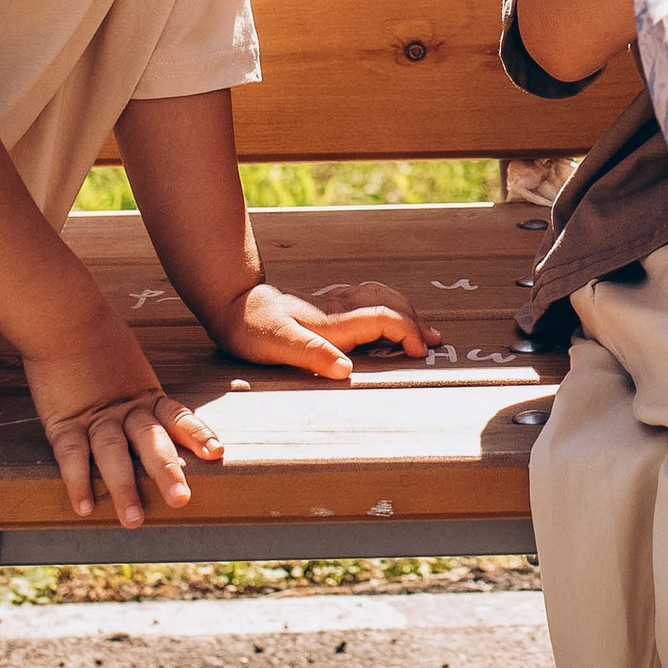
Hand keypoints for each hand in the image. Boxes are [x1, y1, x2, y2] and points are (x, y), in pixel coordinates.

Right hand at [26, 305, 224, 530]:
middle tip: (182, 499)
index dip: (196, 434)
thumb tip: (157, 413)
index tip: (216, 452)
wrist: (61, 317)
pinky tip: (84, 505)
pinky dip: (77, 479)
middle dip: (166, 470)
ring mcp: (94, 415)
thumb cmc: (95, 339)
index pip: (177, 416)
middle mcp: (125, 407)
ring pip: (112, 453)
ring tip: (133, 520)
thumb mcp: (129, 364)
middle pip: (150, 440)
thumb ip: (142, 391)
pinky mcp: (62, 421)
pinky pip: (71, 453)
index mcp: (145, 393)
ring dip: (122, 487)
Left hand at [208, 277, 435, 382]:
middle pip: (389, 304)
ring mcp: (333, 304)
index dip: (408, 332)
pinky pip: (367, 299)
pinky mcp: (326, 305)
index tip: (422, 352)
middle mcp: (339, 309)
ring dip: (404, 310)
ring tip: (420, 328)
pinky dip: (388, 305)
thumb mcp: (277, 345)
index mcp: (334, 322)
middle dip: (415, 321)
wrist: (232, 305)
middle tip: (434, 342)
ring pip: (380, 297)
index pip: (384, 318)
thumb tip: (346, 370)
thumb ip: (312, 355)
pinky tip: (385, 315)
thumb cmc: (252, 328)